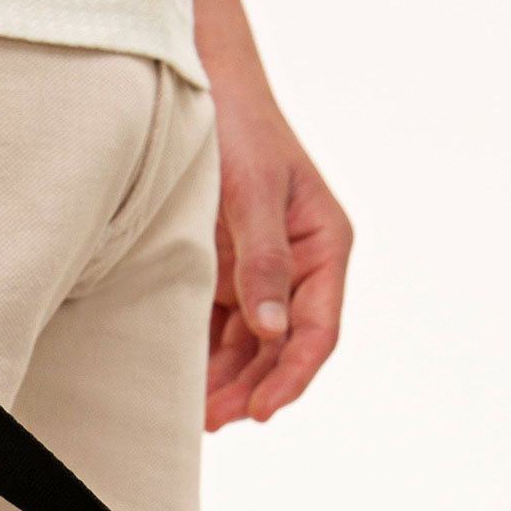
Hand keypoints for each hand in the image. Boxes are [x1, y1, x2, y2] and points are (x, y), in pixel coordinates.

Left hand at [206, 87, 353, 428]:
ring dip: (228, 381)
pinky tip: (186, 381)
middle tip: (213, 421)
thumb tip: (273, 329)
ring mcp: (262, 273)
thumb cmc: (240, 129)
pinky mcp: (226, 272)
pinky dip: (207, 356)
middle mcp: (298, 266)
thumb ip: (263, 261)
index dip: (292, 376)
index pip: (318, 329)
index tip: (262, 411)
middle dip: (253, 388)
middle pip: (283, 348)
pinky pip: (221, 328)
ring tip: (196, 413)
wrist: (204, 88)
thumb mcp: (254, 193)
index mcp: (323, 246)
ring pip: (252, 346)